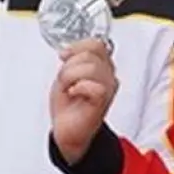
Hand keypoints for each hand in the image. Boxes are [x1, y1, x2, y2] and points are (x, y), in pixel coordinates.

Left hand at [50, 38, 117, 164]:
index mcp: (101, 66)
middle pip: (90, 55)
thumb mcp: (66, 74)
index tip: (64, 56)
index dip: (77, 47)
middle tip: (66, 82)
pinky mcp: (104, 100)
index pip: (96, 44)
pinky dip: (79, 88)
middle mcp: (108, 75)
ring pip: (91, 68)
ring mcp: (108, 87)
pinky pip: (95, 86)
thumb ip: (72, 60)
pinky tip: (75, 95)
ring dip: (71, 78)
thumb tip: (69, 50)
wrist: (66, 129)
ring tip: (70, 89)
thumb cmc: (68, 104)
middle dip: (69, 67)